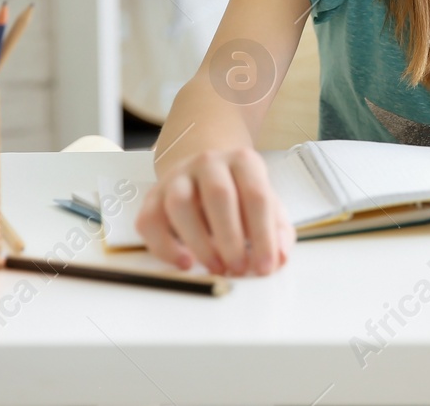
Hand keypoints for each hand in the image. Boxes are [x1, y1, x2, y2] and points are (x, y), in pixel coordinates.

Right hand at [135, 147, 293, 275]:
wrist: (205, 173)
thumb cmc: (241, 196)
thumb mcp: (267, 207)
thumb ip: (279, 232)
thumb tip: (279, 258)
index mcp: (243, 161)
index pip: (256, 195)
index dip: (263, 234)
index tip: (266, 266)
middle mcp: (208, 162)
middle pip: (218, 195)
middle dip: (230, 238)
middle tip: (239, 269)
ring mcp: (177, 177)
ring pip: (180, 204)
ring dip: (199, 242)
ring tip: (215, 267)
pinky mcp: (153, 197)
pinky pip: (150, 221)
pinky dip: (164, 247)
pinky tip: (185, 262)